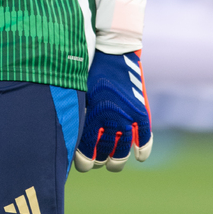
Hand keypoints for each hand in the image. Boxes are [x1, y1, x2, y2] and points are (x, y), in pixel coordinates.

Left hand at [74, 50, 152, 172]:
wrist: (112, 49)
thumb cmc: (89, 68)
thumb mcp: (78, 90)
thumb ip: (76, 112)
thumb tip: (68, 134)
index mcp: (92, 114)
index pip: (87, 150)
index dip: (83, 162)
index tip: (80, 164)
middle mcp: (110, 119)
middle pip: (104, 155)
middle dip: (97, 162)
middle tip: (94, 162)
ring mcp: (127, 116)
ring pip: (122, 151)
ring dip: (117, 160)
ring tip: (112, 163)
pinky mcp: (140, 110)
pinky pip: (145, 137)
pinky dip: (143, 149)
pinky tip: (139, 155)